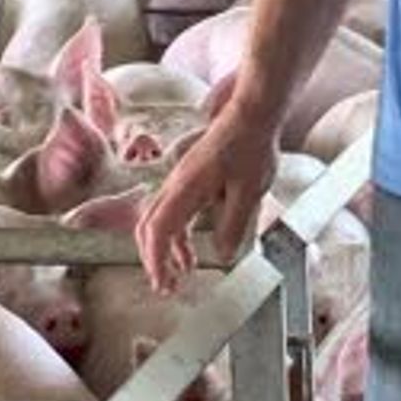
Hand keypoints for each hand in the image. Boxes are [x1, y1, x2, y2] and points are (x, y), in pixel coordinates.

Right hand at [136, 104, 278, 293]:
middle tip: (167, 286)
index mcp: (187, 189)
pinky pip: (174, 210)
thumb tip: (224, 254)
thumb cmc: (251, 147)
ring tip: (183, 273)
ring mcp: (181, 180)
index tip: (163, 282)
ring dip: (167, 248)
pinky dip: (178, 234)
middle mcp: (176, 184)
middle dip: (154, 259)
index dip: (156, 259)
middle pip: (149, 226)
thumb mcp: (249, 192)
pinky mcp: (190, 177)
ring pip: (160, 219)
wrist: (252, 113)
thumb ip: (234, 225)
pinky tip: (192, 248)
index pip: (158, 230)